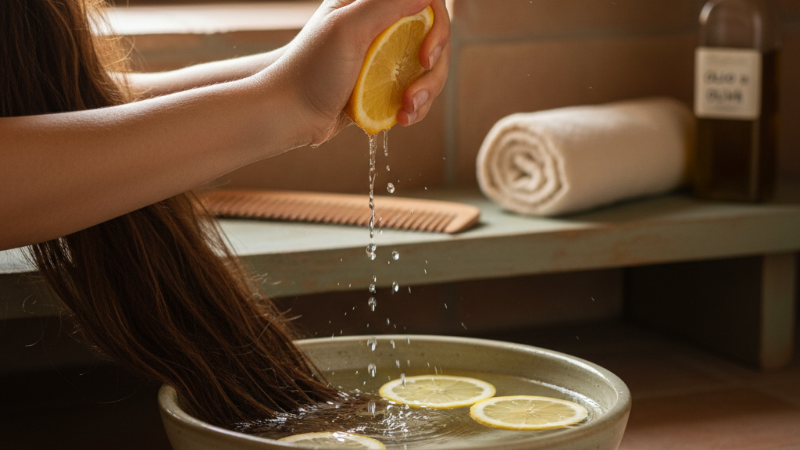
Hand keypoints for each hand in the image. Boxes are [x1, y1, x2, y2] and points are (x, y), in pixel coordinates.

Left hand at [264, 0, 450, 143]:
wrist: (291, 113)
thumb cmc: (311, 69)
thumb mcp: (348, 28)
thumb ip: (387, 3)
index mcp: (370, 4)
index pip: (426, 2)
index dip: (437, 26)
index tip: (426, 55)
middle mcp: (381, 26)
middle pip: (434, 38)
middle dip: (433, 71)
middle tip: (413, 94)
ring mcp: (384, 57)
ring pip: (429, 68)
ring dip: (425, 94)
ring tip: (404, 112)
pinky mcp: (383, 84)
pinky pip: (416, 90)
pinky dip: (415, 107)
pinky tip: (400, 118)